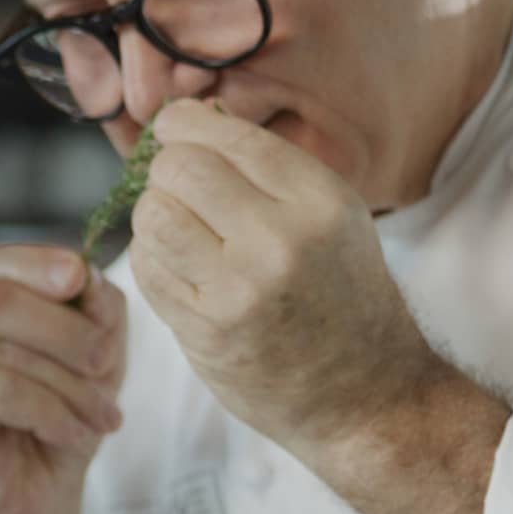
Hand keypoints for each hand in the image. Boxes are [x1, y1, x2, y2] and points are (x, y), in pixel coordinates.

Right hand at [0, 244, 126, 513]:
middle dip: (63, 330)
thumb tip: (89, 277)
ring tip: (103, 417)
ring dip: (69, 385)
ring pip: (3, 351)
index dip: (40, 263)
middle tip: (106, 364)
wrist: (32, 511)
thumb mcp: (92, 363)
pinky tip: (73, 434)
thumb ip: (94, 313)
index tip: (82, 277)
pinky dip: (50, 412)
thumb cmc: (54, 431)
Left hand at [128, 101, 438, 467]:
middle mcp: (281, 241)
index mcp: (319, 201)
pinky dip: (152, 260)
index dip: (184, 124)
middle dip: (164, 171)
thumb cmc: (343, 296)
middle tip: (175, 187)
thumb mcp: (333, 218)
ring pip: (152, 217)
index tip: (172, 129)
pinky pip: (147, 269)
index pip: (226, 137)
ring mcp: (239, 290)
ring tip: (177, 230)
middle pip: (178, 170)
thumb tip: (190, 118)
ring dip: (153, 216)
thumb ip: (268, 170)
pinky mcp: (205, 331)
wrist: (366, 395)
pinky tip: (179, 269)